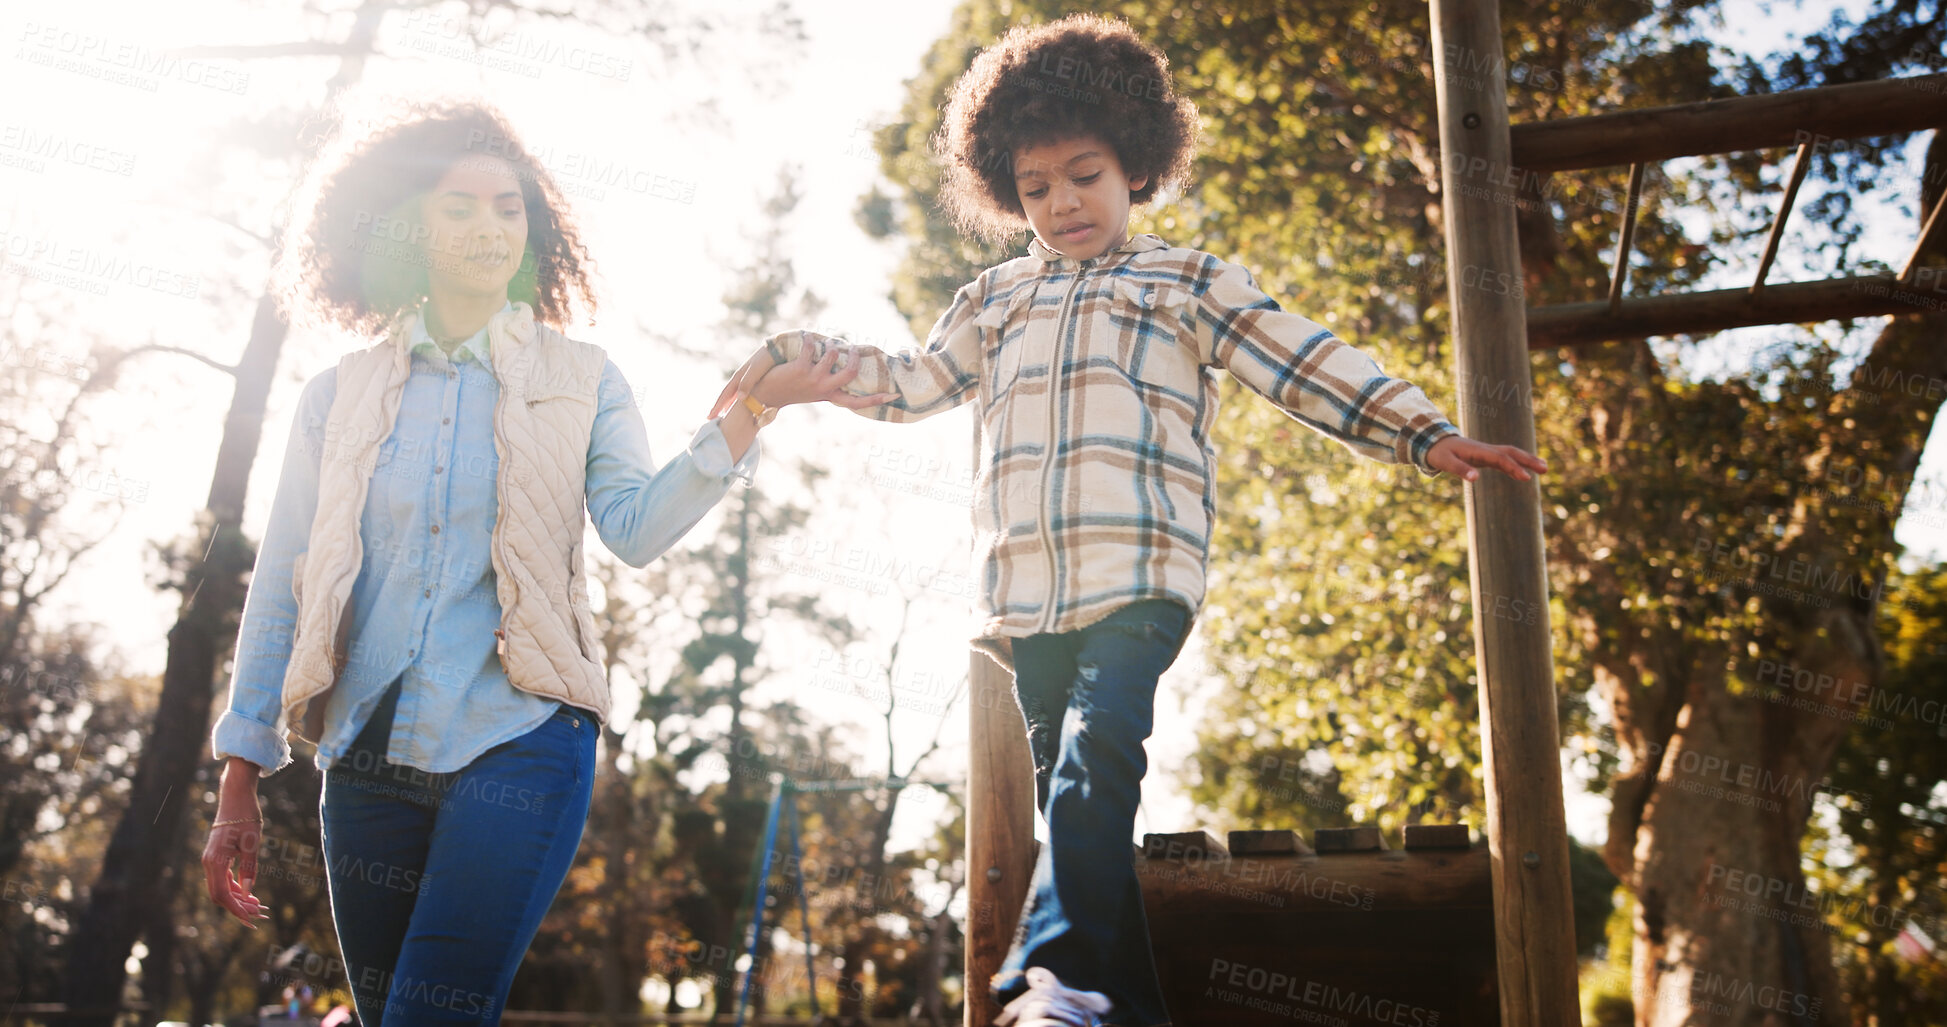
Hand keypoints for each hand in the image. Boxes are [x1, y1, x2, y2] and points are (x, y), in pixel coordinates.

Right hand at [203, 772, 268, 929]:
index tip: (251, 920)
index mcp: (215, 861)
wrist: (236, 796)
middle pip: (219, 895)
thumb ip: (249, 868)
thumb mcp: (253, 843)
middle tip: (259, 915)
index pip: (222, 895)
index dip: (236, 910)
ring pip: (220, 888)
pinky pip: (222, 879)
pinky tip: (249, 893)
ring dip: (238, 899)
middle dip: (238, 907)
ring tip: (258, 906)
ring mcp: (210, 860)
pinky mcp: (216, 857)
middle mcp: (208, 863)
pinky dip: (235, 888)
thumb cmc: (246, 816)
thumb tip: (247, 893)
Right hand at [709, 345, 779, 419]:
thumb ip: (748, 382)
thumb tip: (740, 398)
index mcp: (739, 377)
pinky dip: (740, 401)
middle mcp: (742, 378)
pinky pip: (745, 394)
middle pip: (727, 395)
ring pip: (736, 395)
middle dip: (719, 407)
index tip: (709, 417)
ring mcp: (748, 378)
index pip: (725, 395)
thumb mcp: (756, 370)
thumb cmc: (768, 359)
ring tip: (724, 414)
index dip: (717, 406)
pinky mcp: (757, 380)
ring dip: (729, 404)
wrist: (780, 349)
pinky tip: (742, 405)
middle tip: (711, 418)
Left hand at [751, 343, 896, 410]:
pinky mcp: (800, 370)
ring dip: (830, 345)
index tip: (893, 395)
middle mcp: (824, 389)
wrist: (765, 395)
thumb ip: (829, 382)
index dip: (875, 399)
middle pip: (850, 373)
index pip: (857, 402)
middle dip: (853, 356)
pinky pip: (812, 348)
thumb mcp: (814, 390)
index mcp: (830, 396)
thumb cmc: (791, 389)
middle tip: (850, 349)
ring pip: (833, 356)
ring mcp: (812, 380)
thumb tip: (844, 362)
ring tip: (823, 342)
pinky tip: (807, 338)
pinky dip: (811, 339)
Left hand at [1425, 435, 1547, 481]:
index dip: (1514, 468)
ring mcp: (1487, 451)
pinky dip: (1516, 465)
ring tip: (1544, 468)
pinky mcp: (1486, 456)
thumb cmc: (1440, 453)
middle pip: (1512, 453)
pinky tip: (1524, 473)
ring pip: (1511, 454)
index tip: (1526, 478)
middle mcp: (1486, 449)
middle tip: (1545, 469)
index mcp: (1479, 451)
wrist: (1435, 442)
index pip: (1501, 459)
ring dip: (1527, 460)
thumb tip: (1475, 479)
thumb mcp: (1446, 463)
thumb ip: (1461, 470)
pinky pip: (1505, 459)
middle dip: (1528, 460)